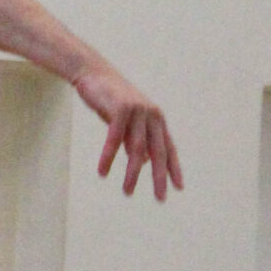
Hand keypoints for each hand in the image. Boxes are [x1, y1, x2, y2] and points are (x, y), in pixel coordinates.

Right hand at [75, 60, 184, 200]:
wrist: (92, 71)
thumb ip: (136, 139)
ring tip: (128, 191)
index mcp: (156, 118)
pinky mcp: (120, 108)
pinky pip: (114, 139)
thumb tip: (143, 163)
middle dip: (158, 178)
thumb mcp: (127, 121)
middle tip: (160, 198)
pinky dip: (108, 157)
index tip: (178, 188)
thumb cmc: (110, 98)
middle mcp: (151, 115)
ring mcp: (137, 110)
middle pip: (158, 152)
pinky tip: (102, 172)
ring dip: (132, 173)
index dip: (173, 168)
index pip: (169, 148)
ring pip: (136, 149)